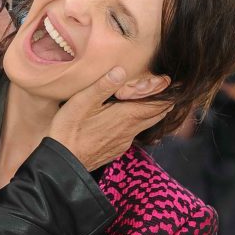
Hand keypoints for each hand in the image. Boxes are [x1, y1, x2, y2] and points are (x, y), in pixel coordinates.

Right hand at [47, 66, 172, 169]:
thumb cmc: (69, 130)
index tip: (172, 82)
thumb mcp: (82, 102)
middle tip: (167, 90)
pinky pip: (133, 135)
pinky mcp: (115, 150)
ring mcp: (124, 143)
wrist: (62, 164)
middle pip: (157, 115)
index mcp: (126, 116)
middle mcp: (130, 130)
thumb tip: (121, 70)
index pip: (159, 103)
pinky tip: (128, 120)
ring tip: (152, 101)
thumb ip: (103, 85)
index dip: (168, 92)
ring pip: (146, 125)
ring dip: (152, 113)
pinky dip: (137, 124)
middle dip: (164, 102)